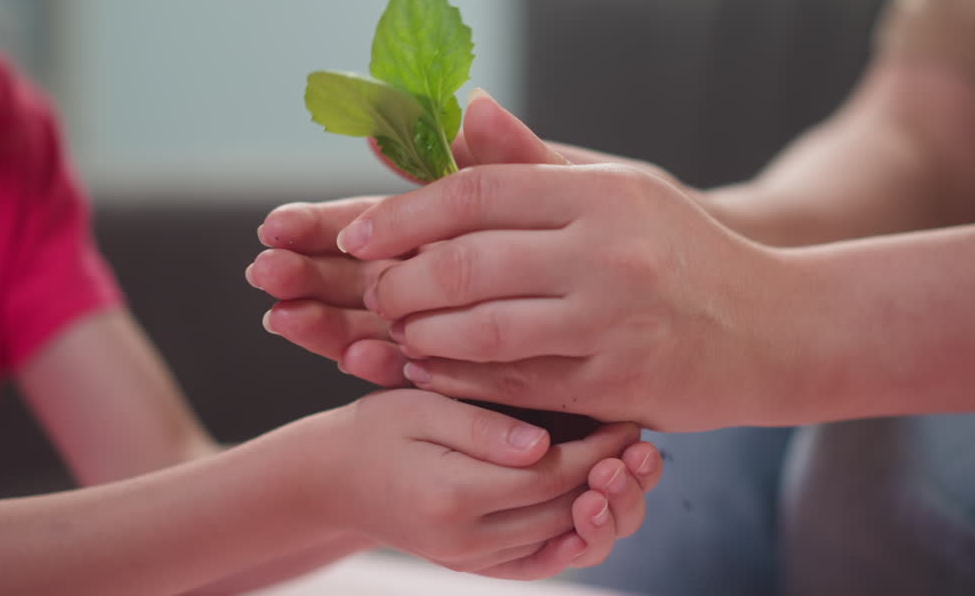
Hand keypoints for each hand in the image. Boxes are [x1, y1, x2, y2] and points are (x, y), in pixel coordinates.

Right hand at [317, 389, 660, 578]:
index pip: (551, 476)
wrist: (333, 479)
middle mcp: (465, 541)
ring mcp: (471, 560)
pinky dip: (573, 542)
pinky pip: (538, 563)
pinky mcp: (475, 566)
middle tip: (641, 444)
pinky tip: (596, 513)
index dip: (598, 448)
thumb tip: (544, 444)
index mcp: (452, 495)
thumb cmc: (377, 430)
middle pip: (565, 515)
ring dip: (604, 513)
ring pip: (560, 544)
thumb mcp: (422, 408)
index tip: (626, 419)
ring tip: (626, 472)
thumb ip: (482, 426)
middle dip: (612, 480)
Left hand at [335, 158, 779, 430]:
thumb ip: (534, 160)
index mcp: (603, 193)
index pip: (475, 192)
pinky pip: (514, 384)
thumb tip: (462, 106)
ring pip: (481, 330)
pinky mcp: (617, 385)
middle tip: (373, 291)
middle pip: (466, 263)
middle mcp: (608, 253)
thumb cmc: (683, 252)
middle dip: (399, 281)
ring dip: (420, 333)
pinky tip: (428, 370)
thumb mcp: (621, 189)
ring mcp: (614, 322)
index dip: (401, 214)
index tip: (355, 236)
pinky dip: (458, 378)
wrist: (776, 328)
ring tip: (395, 330)